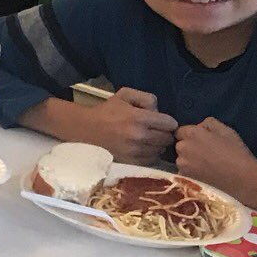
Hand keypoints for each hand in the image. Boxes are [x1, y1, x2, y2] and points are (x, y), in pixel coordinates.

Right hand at [56, 87, 178, 163]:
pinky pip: (151, 159)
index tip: (160, 121)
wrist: (85, 128)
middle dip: (164, 133)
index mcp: (139, 117)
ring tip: (147, 139)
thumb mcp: (125, 95)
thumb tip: (159, 111)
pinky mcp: (130, 161)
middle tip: (155, 131)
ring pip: (160, 150)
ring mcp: (135, 150)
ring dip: (157, 145)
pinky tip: (141, 148)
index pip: (170, 123)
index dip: (167, 121)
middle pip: (167, 138)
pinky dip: (150, 154)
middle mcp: (139, 136)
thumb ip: (146, 98)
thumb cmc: (107, 111)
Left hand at [176, 118, 256, 208]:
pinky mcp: (184, 177)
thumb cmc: (235, 152)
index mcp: (192, 134)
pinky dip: (190, 172)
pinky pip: (183, 171)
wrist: (241, 178)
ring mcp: (182, 163)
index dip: (190, 135)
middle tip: (205, 154)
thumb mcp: (225, 130)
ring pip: (181, 159)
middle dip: (189, 147)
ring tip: (205, 165)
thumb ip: (208, 124)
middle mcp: (182, 147)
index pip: (181, 131)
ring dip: (188, 160)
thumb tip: (199, 126)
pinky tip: (203, 174)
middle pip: (180, 145)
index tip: (200, 141)